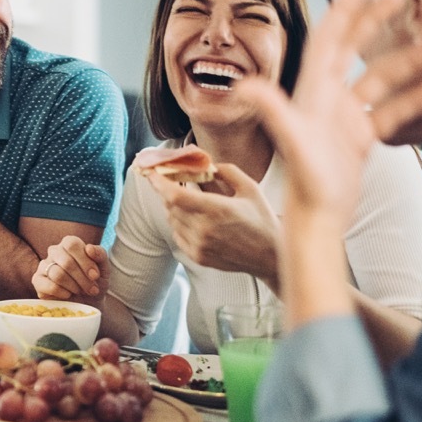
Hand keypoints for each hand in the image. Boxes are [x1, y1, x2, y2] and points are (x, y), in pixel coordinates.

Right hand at [31, 235, 109, 299]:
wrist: (89, 302)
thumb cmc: (95, 282)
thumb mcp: (104, 268)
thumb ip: (100, 254)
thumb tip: (89, 248)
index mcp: (69, 244)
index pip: (72, 244)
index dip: (85, 261)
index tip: (95, 276)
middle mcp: (54, 251)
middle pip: (66, 261)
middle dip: (82, 279)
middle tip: (92, 289)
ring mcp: (44, 265)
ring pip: (57, 274)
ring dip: (74, 287)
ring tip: (81, 292)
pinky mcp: (37, 280)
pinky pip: (48, 285)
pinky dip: (62, 293)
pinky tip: (69, 295)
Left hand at [147, 164, 281, 287]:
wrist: (270, 256)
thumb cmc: (262, 220)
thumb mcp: (250, 188)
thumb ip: (226, 172)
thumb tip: (206, 165)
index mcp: (217, 209)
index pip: (175, 195)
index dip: (159, 183)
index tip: (151, 172)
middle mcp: (204, 229)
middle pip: (170, 206)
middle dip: (167, 191)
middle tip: (172, 180)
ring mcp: (199, 246)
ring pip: (172, 220)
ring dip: (174, 207)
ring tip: (189, 200)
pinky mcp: (198, 257)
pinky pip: (177, 235)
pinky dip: (179, 223)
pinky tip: (194, 218)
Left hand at [236, 0, 421, 222]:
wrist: (315, 221)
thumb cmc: (305, 183)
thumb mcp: (292, 141)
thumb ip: (271, 109)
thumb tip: (242, 84)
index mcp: (311, 93)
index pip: (328, 42)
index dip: (342, 12)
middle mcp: (325, 100)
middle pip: (353, 50)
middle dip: (376, 21)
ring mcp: (343, 119)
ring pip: (379, 80)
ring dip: (407, 61)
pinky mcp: (359, 139)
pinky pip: (389, 112)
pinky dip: (411, 98)